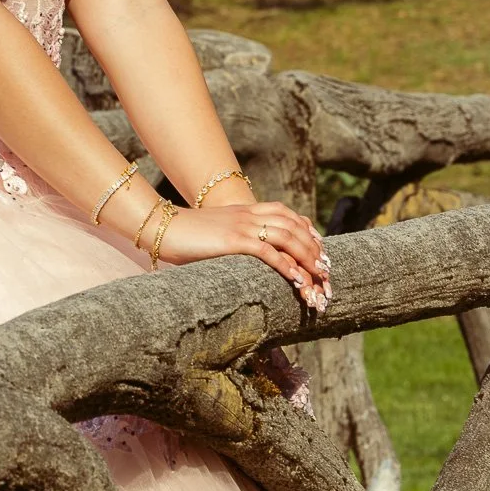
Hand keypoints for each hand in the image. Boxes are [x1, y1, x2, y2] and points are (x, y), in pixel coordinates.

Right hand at [155, 200, 331, 311]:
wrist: (163, 227)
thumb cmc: (187, 235)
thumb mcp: (218, 232)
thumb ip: (235, 238)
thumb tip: (248, 255)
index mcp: (246, 210)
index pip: (288, 214)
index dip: (308, 231)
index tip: (320, 251)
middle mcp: (249, 214)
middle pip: (294, 226)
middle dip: (314, 249)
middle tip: (326, 271)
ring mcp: (242, 226)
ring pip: (288, 237)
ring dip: (307, 258)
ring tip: (319, 278)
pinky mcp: (233, 241)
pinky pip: (268, 252)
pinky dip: (287, 265)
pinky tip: (297, 280)